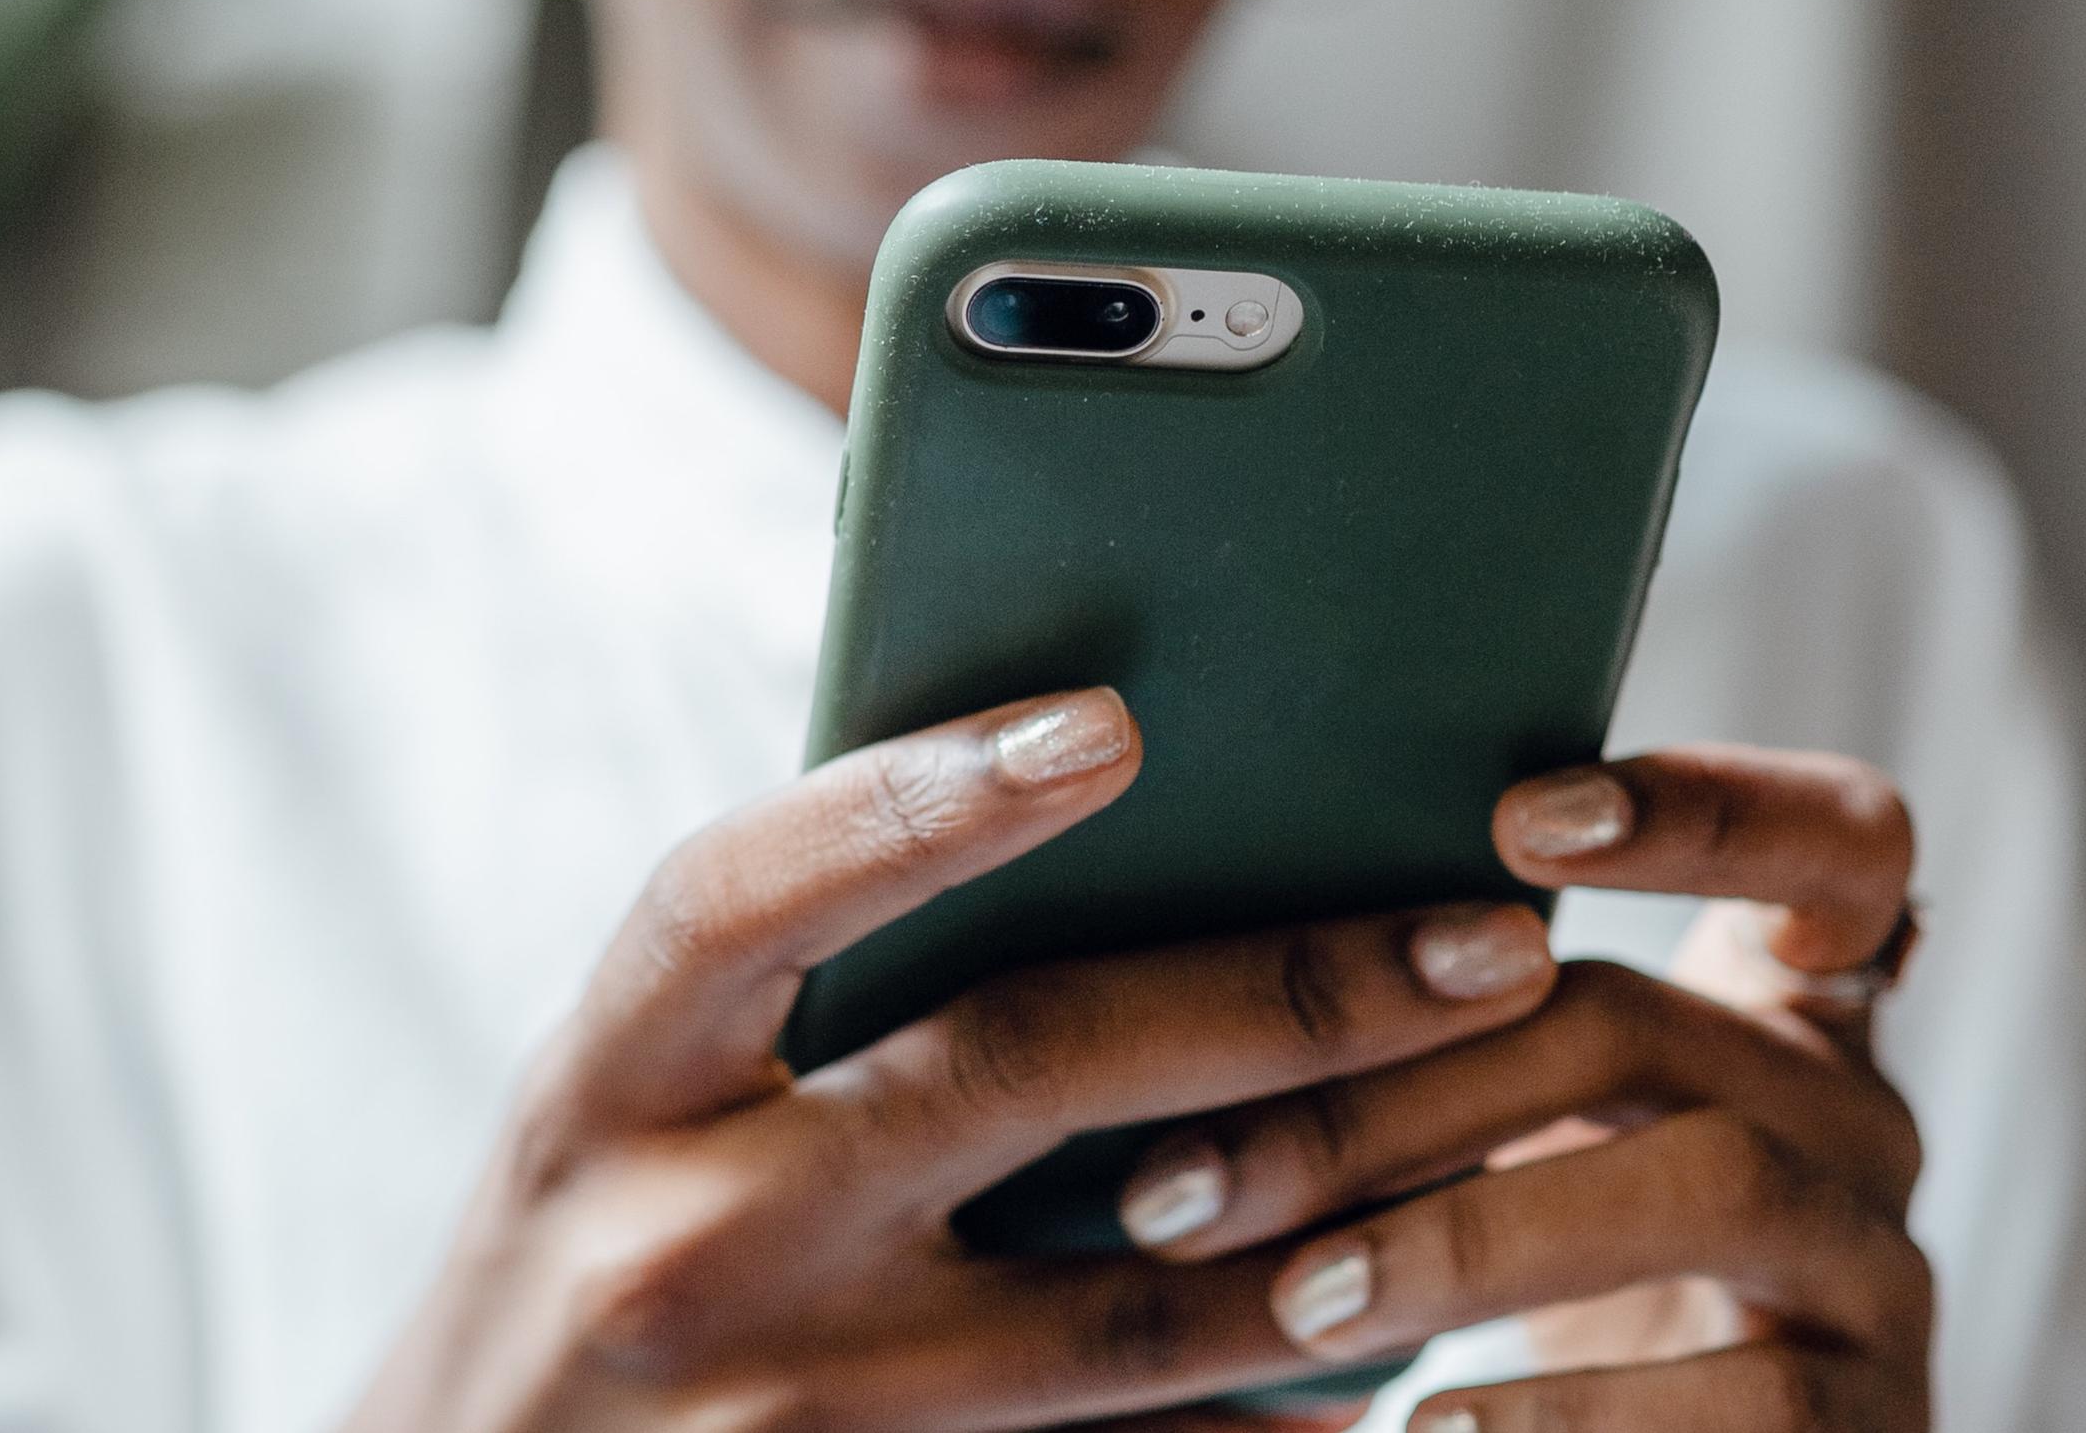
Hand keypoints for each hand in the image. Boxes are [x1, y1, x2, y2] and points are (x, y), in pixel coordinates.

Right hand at [344, 688, 1566, 1431]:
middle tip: (1491, 938)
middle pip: (1019, 1076)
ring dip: (1342, 1223)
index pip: (744, 897)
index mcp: (604, 1085)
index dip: (921, 798)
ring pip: (1127, 1316)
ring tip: (1512, 1134)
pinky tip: (1391, 1373)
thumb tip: (1083, 820)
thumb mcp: (618, 1112)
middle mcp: (680, 1241)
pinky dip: (1264, 1432)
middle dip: (1286, 994)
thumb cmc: (573, 1268)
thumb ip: (790, 993)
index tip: (1114, 723)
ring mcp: (783, 1421)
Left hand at [1113, 745, 1930, 1431]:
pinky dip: (1567, 1419)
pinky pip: (1756, 1404)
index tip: (1515, 815)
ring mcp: (1885, 1273)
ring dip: (1473, 1239)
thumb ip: (1437, 1031)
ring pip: (1714, 1183)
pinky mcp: (1883, 1430)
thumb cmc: (1545, 1281)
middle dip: (1399, 1088)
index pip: (1835, 841)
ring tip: (1300, 1303)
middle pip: (1647, 1022)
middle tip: (1189, 1181)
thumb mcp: (1515, 1141)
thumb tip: (1182, 946)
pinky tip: (1420, 1427)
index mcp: (1783, 1010)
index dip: (1708, 806)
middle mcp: (1859, 1117)